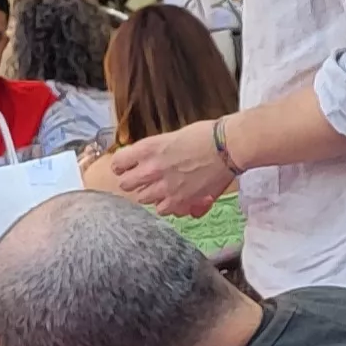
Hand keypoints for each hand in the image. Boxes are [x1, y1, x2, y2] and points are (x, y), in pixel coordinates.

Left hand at [105, 120, 234, 218]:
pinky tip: (174, 198)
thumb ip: (154, 152)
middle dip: (133, 182)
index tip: (124, 168)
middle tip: (142, 180)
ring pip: (142, 198)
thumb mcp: (171, 137)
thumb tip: (143, 161)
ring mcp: (164, 187)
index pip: (118, 163)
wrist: (227, 146)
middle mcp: (151, 169)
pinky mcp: (179, 200)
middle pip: (126, 184)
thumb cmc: (205, 136)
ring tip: (162, 188)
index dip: (121, 166)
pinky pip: (162, 210)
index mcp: (148, 149)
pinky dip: (166, 205)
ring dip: (150, 194)